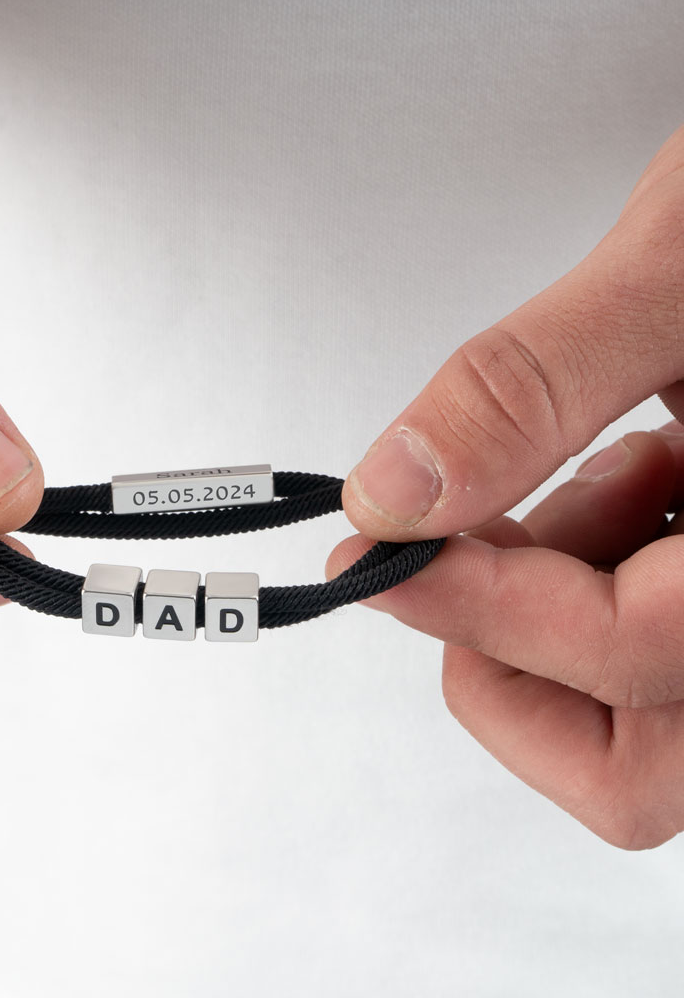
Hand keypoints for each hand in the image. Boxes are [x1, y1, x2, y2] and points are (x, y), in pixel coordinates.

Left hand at [326, 124, 683, 848]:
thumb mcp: (681, 260)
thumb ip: (530, 388)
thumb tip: (396, 493)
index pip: (628, 650)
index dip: (473, 607)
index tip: (376, 549)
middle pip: (633, 767)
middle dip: (515, 651)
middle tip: (479, 539)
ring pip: (642, 717)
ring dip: (567, 599)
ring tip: (616, 457)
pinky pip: (662, 650)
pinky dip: (611, 570)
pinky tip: (649, 468)